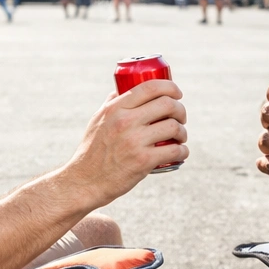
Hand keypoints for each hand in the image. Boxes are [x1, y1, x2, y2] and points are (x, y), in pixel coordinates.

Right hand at [63, 79, 187, 204]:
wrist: (85, 181)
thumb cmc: (92, 151)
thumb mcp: (97, 120)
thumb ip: (112, 103)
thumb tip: (125, 88)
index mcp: (115, 108)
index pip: (150, 87)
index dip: (170, 87)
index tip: (177, 93)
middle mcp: (125, 121)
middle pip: (167, 104)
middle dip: (180, 110)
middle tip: (181, 118)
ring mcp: (135, 141)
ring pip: (174, 127)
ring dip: (183, 132)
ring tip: (180, 137)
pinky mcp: (143, 161)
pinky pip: (174, 151)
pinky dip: (183, 151)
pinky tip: (181, 152)